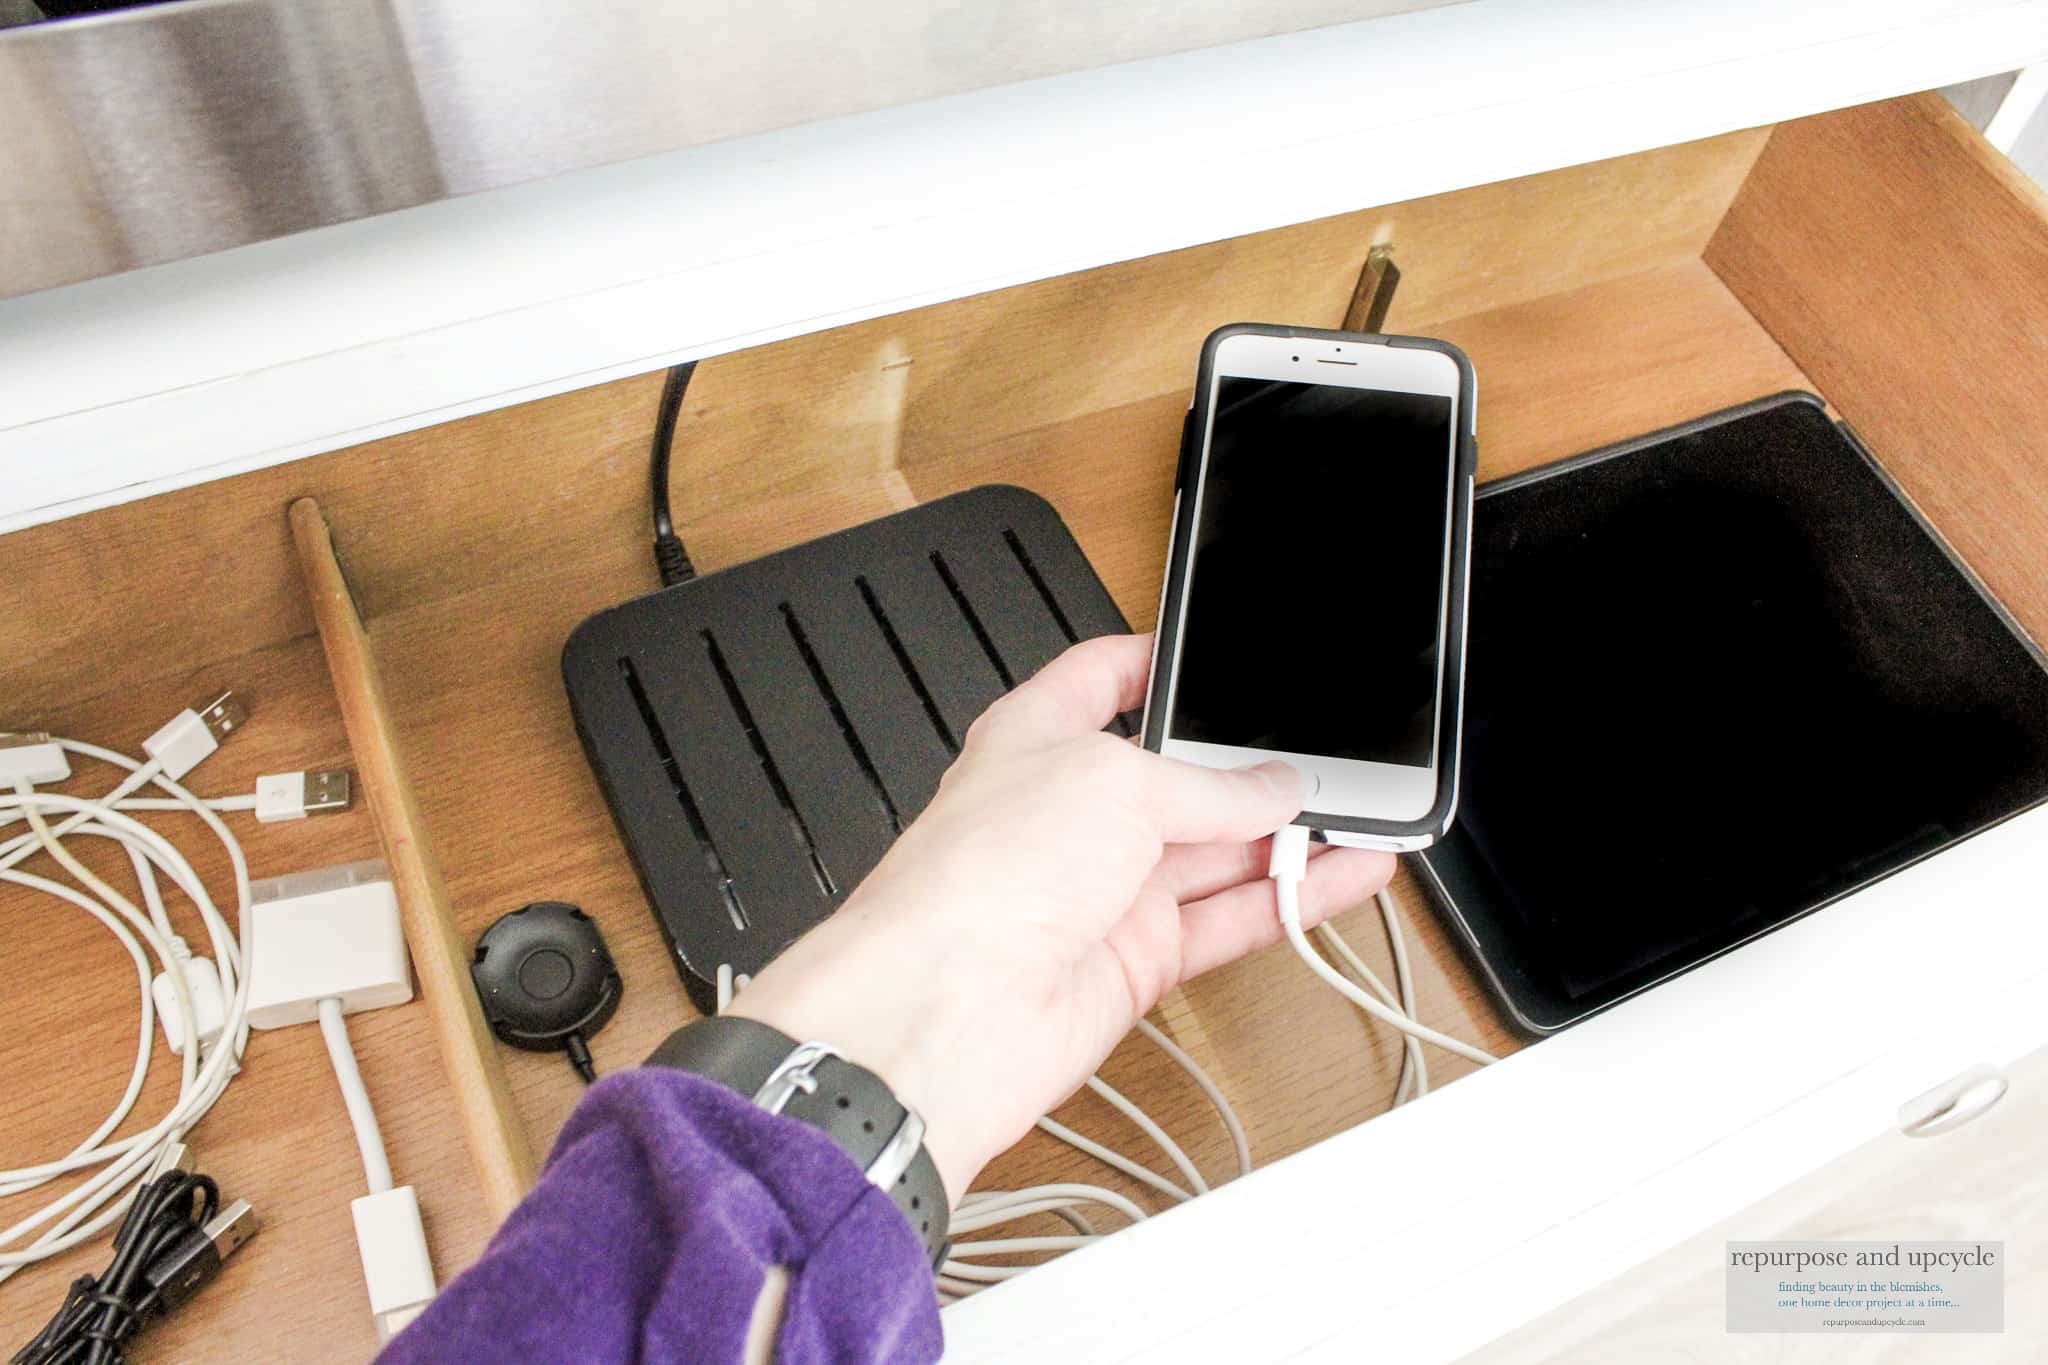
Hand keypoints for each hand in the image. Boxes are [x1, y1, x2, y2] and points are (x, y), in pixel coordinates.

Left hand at [727, 632, 1391, 1199]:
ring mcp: (1102, 889)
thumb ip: (1206, 786)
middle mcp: (1071, 813)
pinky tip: (1342, 878)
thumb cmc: (978, 877)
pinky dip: (1289, 901)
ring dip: (1286, 838)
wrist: (944, 1010)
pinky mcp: (1133, 960)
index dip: (1157, 661)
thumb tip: (1270, 788)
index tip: (1216, 654)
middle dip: (1252, 766)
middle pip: (1181, 776)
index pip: (1102, 680)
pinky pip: (1227, 921)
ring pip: (1214, 854)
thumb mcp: (1114, 784)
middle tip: (1328, 755)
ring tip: (1365, 816)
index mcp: (1038, 738)